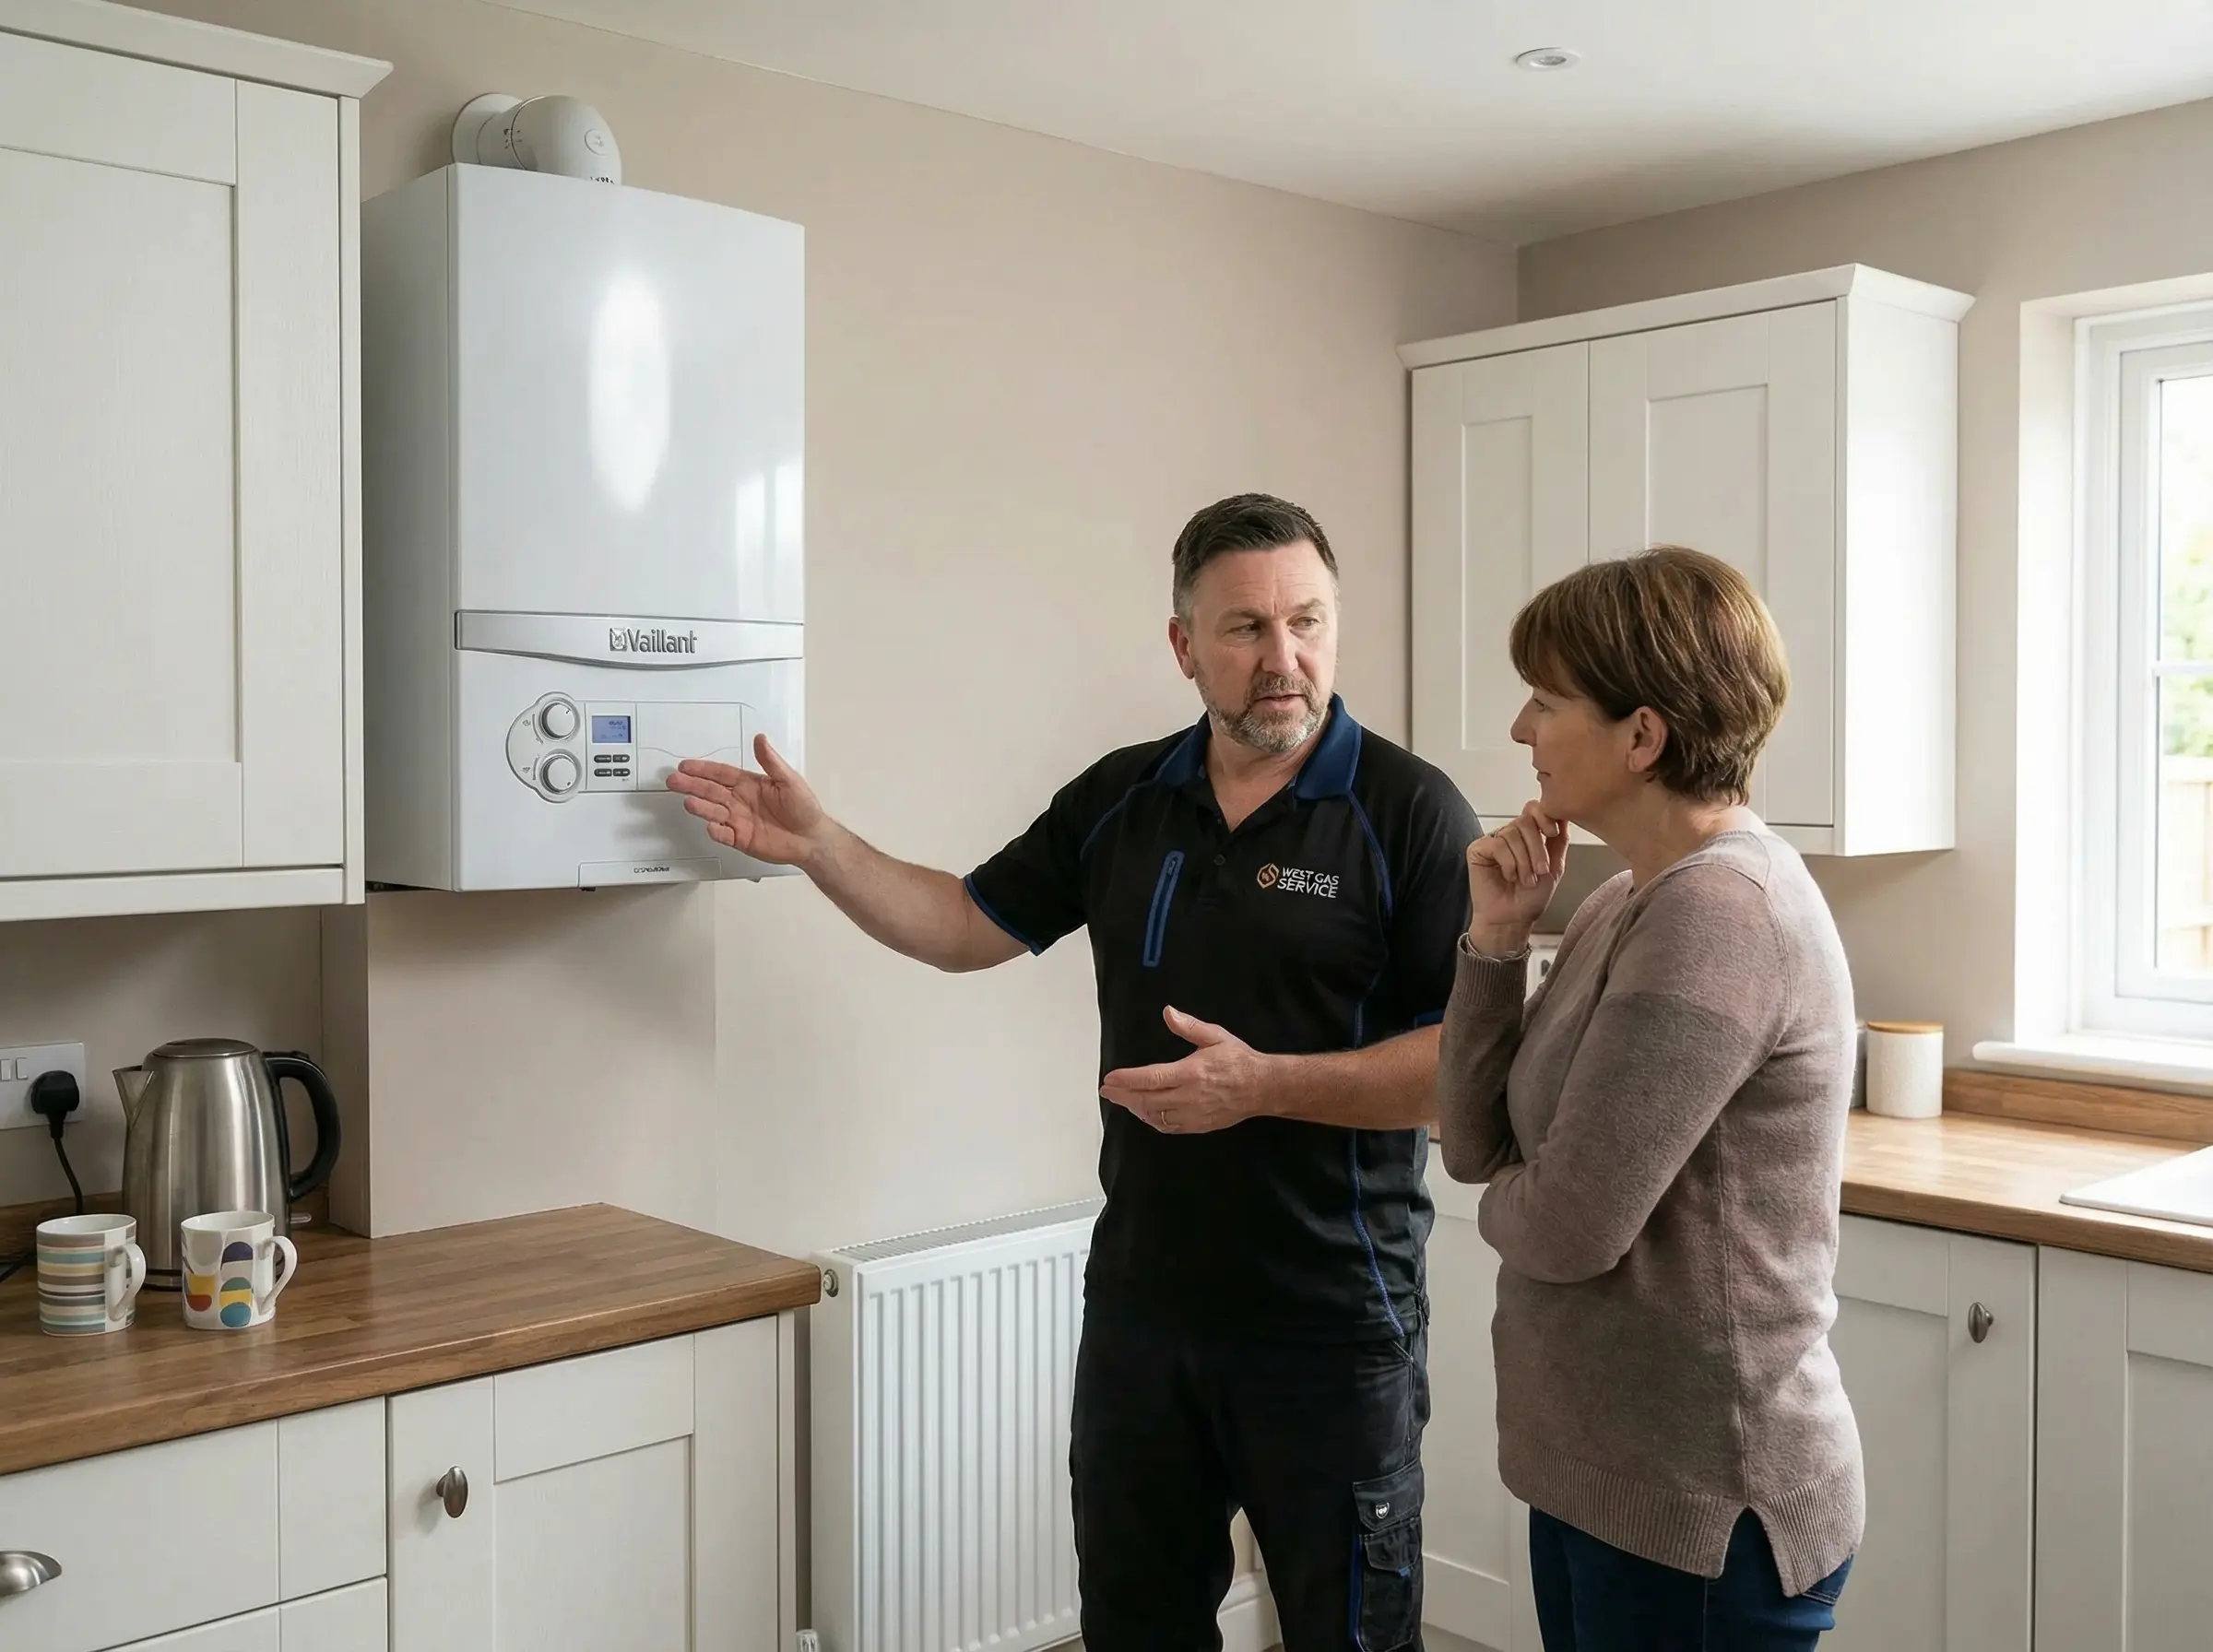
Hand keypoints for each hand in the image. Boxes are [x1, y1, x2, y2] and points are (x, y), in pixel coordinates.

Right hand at [665, 735, 827, 866]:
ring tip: (689, 802)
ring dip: (700, 807)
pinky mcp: (741, 839)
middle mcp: (740, 800)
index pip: (721, 773)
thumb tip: (760, 739)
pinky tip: (710, 826)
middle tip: (674, 781)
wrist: (811, 838)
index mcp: (749, 784)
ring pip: (714, 811)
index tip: (686, 765)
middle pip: (710, 791)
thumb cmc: (804, 808)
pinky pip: (724, 834)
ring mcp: (739, 820)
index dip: (703, 769)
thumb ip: (771, 762)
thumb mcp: (789, 780)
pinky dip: (716, 831)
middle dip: (692, 785)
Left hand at [1099, 1008, 1271, 1134]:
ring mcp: (1194, 1114)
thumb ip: (1189, 1026)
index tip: (1110, 1078)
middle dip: (1123, 1096)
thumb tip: (1167, 1013)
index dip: (1127, 1080)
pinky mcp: (1199, 1126)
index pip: (1151, 1078)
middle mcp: (1190, 1096)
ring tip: (1122, 1099)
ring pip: (1155, 1117)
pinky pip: (1168, 1127)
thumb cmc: (1238, 1060)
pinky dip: (1152, 1120)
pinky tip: (1144, 1112)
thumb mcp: (1215, 1036)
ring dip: (1135, 1108)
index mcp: (1191, 1072)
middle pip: (1147, 1100)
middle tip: (1107, 1090)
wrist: (1262, 1087)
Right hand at [1465, 802, 1567, 954]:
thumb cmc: (1530, 899)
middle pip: (1525, 821)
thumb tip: (1565, 817)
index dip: (1544, 816)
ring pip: (1512, 834)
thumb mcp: (1554, 867)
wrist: (1513, 919)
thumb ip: (1559, 841)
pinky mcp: (1478, 850)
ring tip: (1525, 880)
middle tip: (1540, 871)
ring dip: (1524, 861)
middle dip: (1537, 848)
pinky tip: (1509, 876)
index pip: (1534, 809)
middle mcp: (1509, 835)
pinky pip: (1497, 845)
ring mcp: (1493, 841)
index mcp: (1527, 836)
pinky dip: (1508, 863)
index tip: (1552, 833)